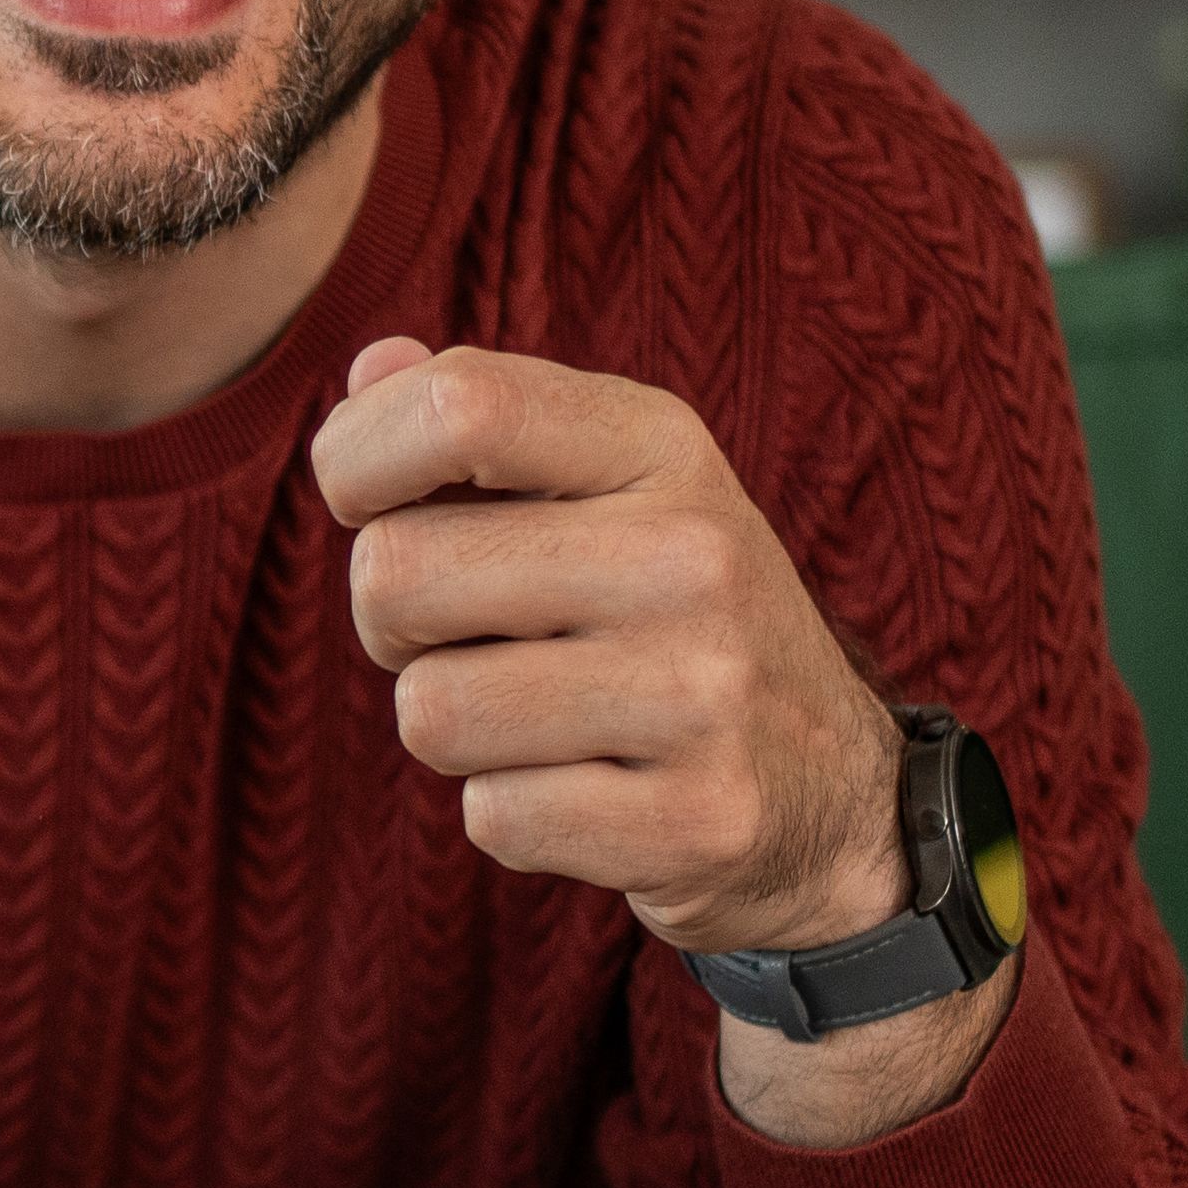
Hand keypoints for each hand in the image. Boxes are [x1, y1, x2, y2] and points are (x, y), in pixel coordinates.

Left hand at [310, 339, 1007, 1141]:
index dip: (356, 460)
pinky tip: (592, 790)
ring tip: (543, 717)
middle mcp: (691, 554)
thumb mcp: (608, 488)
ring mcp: (705, 692)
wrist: (831, 788)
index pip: (455, 403)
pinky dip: (516, 815)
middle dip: (390, 624)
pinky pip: (494, 818)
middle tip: (471, 639)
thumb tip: (371, 367)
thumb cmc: (666, 617)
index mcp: (660, 444)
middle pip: (394, 573)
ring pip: (429, 713)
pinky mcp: (699, 821)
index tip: (369, 505)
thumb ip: (482, 422)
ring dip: (455, 731)